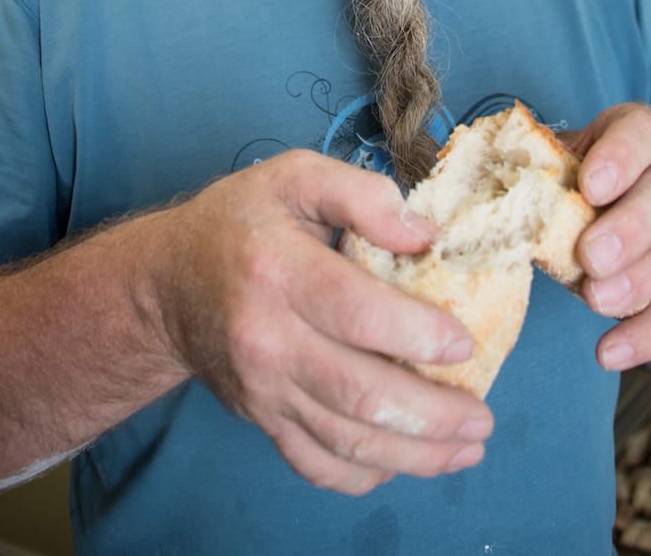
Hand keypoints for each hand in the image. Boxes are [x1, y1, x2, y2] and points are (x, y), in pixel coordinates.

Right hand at [151, 151, 493, 493]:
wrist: (167, 283)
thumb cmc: (241, 220)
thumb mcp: (294, 176)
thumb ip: (360, 192)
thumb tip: (425, 233)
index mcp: (277, 268)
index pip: (356, 312)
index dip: (417, 333)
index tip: (465, 343)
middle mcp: (266, 337)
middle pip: (358, 392)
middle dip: (432, 415)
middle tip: (483, 417)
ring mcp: (263, 387)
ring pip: (344, 439)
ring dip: (415, 455)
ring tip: (467, 448)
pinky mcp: (260, 418)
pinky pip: (315, 463)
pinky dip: (364, 474)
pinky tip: (405, 463)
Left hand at [562, 102, 650, 372]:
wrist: (642, 223)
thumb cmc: (585, 184)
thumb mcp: (565, 163)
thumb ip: (535, 167)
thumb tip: (475, 182)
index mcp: (642, 136)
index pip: (643, 133)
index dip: (621, 158)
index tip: (589, 187)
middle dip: (631, 227)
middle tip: (591, 256)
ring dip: (638, 281)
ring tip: (596, 301)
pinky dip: (645, 336)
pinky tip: (609, 353)